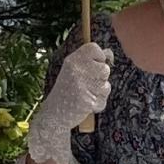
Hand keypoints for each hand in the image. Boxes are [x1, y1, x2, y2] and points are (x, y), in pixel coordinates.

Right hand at [27, 43, 112, 163]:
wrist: (54, 115)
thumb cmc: (67, 91)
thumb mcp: (73, 71)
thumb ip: (90, 61)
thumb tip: (109, 52)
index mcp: (71, 61)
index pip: (94, 48)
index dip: (100, 57)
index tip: (94, 66)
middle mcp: (75, 70)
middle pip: (105, 68)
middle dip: (100, 79)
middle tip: (86, 85)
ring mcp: (81, 86)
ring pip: (106, 86)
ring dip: (99, 93)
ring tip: (86, 95)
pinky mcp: (87, 101)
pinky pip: (102, 101)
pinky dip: (97, 105)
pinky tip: (86, 105)